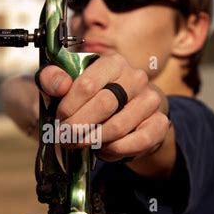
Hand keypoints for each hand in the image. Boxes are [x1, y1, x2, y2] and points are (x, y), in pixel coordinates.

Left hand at [36, 53, 170, 161]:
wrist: (128, 110)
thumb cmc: (93, 96)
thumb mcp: (67, 84)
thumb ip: (53, 79)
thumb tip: (60, 86)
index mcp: (112, 62)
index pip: (87, 85)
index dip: (68, 107)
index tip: (59, 120)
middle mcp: (136, 78)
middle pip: (104, 105)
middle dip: (79, 126)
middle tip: (66, 138)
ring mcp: (150, 100)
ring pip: (118, 126)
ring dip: (95, 140)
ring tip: (83, 143)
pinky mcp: (159, 122)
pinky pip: (137, 142)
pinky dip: (115, 150)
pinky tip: (104, 149)